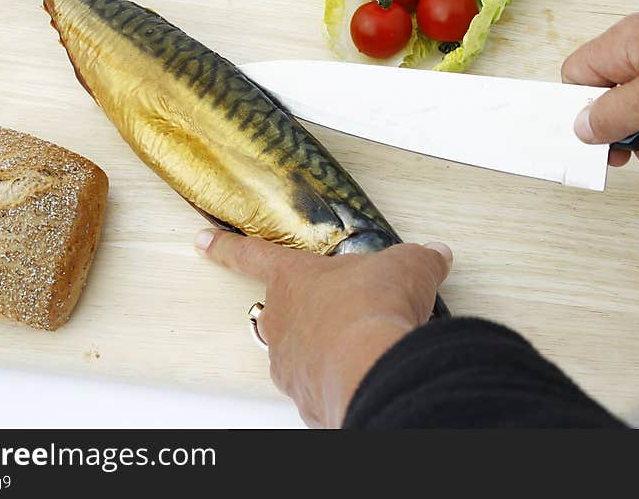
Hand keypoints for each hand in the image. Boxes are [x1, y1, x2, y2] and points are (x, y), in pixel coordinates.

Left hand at [193, 229, 451, 427]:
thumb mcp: (408, 266)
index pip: (253, 255)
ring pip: (296, 351)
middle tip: (337, 312)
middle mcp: (282, 319)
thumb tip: (437, 255)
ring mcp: (289, 361)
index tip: (202, 241)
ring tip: (361, 345)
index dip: (226, 247)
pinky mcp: (305, 397)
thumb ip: (420, 258)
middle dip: (303, 310)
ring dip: (323, 347)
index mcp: (294, 278)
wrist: (373, 366)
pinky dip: (335, 380)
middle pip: (278, 310)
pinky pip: (315, 385)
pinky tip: (364, 374)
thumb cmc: (374, 308)